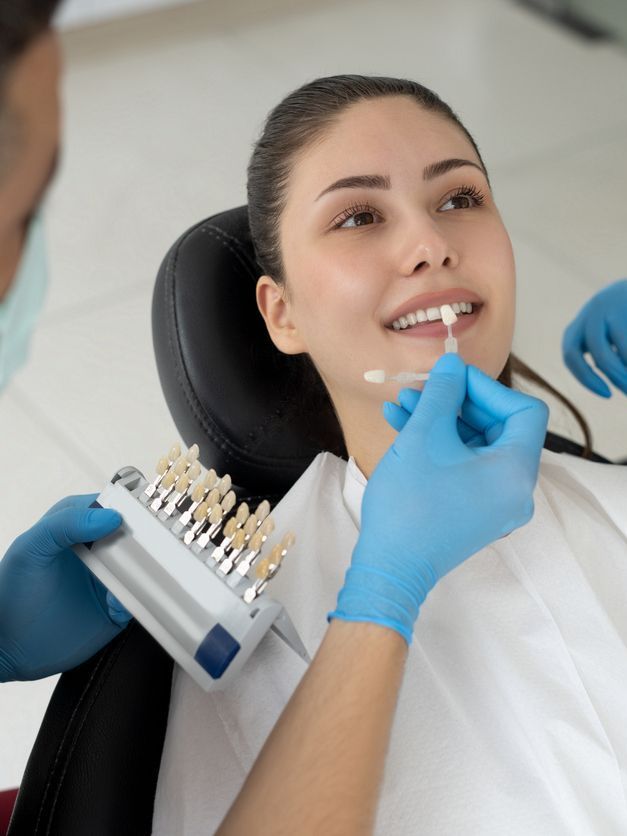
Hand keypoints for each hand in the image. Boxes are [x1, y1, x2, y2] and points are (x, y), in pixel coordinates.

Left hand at [0, 494, 130, 681]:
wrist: (9, 648)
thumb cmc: (10, 595)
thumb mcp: (31, 549)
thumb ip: (64, 525)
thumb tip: (109, 517)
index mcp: (75, 526)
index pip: (111, 507)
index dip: (126, 510)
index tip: (134, 520)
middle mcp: (96, 550)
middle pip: (134, 537)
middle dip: (143, 542)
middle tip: (140, 549)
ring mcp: (108, 578)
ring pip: (142, 568)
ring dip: (141, 574)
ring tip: (123, 581)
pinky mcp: (117, 607)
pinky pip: (139, 600)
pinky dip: (135, 601)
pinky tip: (116, 604)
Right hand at [328, 353, 548, 643]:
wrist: (390, 566)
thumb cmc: (409, 504)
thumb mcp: (424, 436)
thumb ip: (442, 393)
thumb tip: (453, 364)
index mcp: (516, 471)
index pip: (524, 411)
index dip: (489, 388)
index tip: (452, 378)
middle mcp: (515, 490)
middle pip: (499, 427)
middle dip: (457, 401)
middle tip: (422, 386)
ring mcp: (495, 504)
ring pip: (475, 446)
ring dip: (442, 420)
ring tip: (402, 403)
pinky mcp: (475, 512)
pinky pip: (465, 467)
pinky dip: (440, 445)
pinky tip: (403, 425)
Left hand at [562, 279, 626, 396]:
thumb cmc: (616, 320)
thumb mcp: (602, 338)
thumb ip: (603, 358)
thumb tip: (614, 387)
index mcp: (575, 329)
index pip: (571, 356)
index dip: (587, 378)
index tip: (608, 395)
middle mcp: (588, 317)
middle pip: (594, 353)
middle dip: (612, 376)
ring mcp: (608, 309)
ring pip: (615, 350)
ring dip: (625, 369)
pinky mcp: (625, 307)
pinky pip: (626, 342)